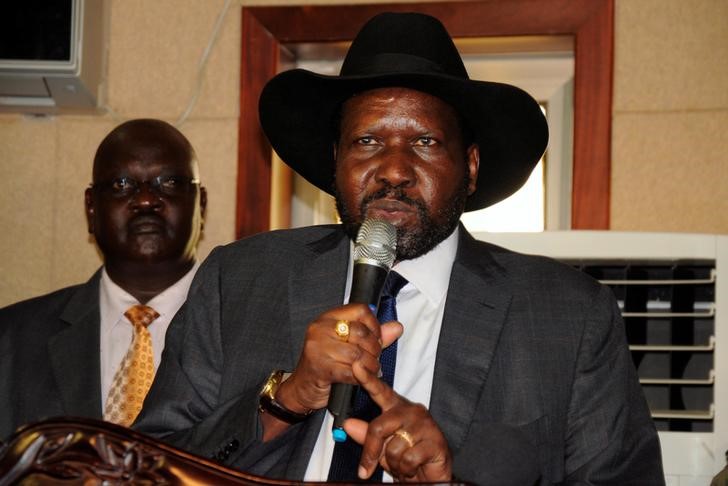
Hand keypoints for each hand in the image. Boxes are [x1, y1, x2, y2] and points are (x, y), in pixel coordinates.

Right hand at [276, 303, 402, 413]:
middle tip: (374, 359)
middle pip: (361, 333)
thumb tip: (397, 327)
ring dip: (370, 366)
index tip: (376, 339)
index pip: (360, 310)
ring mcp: (318, 347)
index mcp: (327, 318)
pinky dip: (360, 378)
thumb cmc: (325, 365)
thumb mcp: (348, 345)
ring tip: (369, 371)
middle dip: (374, 349)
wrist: (301, 389)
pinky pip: (351, 371)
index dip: (375, 326)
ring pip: (358, 354)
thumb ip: (373, 336)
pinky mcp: (320, 367)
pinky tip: (360, 379)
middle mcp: (320, 329)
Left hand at [343, 360, 451, 481]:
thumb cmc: (407, 459)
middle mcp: (412, 411)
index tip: (356, 366)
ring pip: (394, 447)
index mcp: (397, 408)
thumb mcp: (382, 448)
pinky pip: (409, 459)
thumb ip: (366, 435)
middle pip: (378, 427)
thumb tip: (348, 424)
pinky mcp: (436, 441)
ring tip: (403, 465)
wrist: (433, 476)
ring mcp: (425, 424)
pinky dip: (407, 470)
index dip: (367, 379)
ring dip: (394, 464)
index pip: (380, 391)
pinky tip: (415, 468)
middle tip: (368, 469)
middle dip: (371, 452)